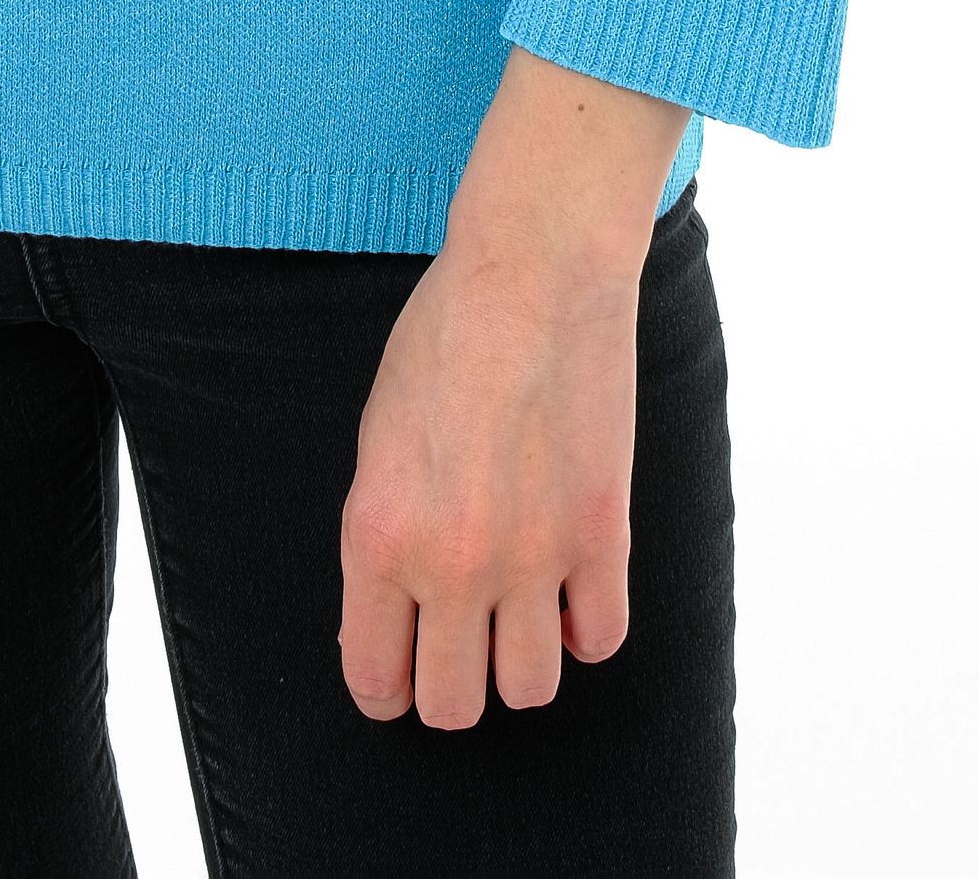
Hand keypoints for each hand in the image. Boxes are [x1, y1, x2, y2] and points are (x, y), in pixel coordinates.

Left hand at [338, 47, 687, 726]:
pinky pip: (601, 640)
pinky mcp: (601, 535)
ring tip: (520, 611)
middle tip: (462, 638)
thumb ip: (385, 535)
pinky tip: (572, 583)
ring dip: (523, 660)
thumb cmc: (443, 337)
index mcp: (378, 537)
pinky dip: (586, 625)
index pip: (376, 681)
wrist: (530, 271)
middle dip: (453, 682)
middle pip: (454, 707)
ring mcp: (532, 556)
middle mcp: (451, 563)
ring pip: (530, 690)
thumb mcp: (376, 439)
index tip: (403, 666)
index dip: (389, 685)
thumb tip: (401, 611)